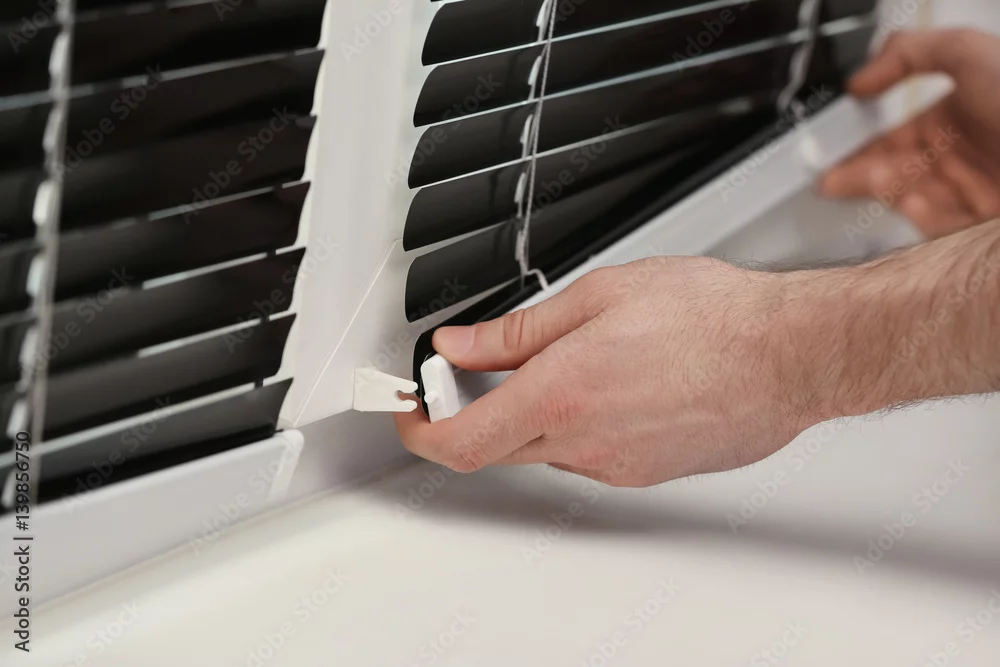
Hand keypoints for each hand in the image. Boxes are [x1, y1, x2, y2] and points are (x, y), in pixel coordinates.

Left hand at [395, 257, 827, 486]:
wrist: (789, 355)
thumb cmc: (713, 318)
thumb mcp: (598, 296)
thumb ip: (516, 331)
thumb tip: (462, 347)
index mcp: (561, 394)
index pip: (457, 441)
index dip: (419, 429)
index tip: (409, 407)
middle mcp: (584, 442)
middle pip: (494, 449)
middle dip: (470, 413)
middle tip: (472, 373)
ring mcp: (617, 465)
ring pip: (543, 449)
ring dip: (529, 414)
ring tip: (567, 361)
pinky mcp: (647, 472)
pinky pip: (588, 455)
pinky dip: (575, 424)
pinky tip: (609, 383)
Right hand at [821, 29, 999, 237]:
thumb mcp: (970, 52)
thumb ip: (908, 53)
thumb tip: (860, 78)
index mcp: (956, 117)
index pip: (892, 133)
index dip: (859, 137)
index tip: (829, 142)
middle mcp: (958, 158)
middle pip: (889, 170)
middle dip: (853, 172)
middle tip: (821, 174)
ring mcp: (966, 195)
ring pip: (904, 198)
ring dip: (877, 190)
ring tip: (852, 180)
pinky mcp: (973, 228)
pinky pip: (932, 226)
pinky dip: (916, 214)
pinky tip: (906, 199)